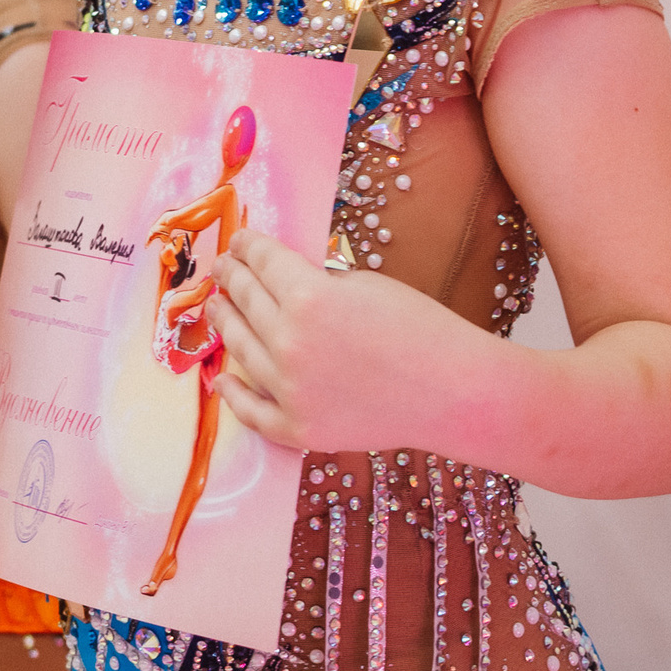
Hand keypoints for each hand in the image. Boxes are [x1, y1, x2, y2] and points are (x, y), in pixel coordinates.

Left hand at [208, 230, 480, 455]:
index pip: (261, 261)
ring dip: (223, 323)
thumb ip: (317, 280)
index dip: (247, 246)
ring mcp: (289, 390)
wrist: (454, 392)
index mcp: (307, 297)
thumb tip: (282, 277)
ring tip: (216, 309)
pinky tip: (221, 378)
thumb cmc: (420, 328)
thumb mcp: (365, 283)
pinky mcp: (297, 428)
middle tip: (223, 269)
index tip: (240, 242)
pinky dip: (232, 393)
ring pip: (238, 349)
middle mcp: (288, 342)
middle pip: (244, 299)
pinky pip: (251, 411)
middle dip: (230, 277)